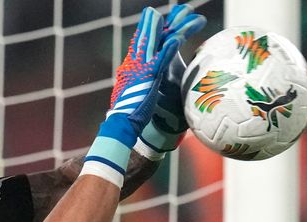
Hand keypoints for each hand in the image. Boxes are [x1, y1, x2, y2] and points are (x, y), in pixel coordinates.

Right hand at [135, 4, 206, 158]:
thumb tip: (145, 84)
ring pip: (158, 41)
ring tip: (187, 12)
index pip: (142, 41)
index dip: (153, 28)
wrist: (120, 124)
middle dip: (165, 20)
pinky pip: (161, 58)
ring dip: (174, 26)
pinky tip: (178, 38)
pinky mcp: (148, 77)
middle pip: (150, 35)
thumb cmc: (127, 114)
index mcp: (130, 66)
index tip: (162, 17)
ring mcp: (140, 68)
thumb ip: (140, 84)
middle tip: (181, 8)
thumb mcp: (133, 94)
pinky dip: (169, 47)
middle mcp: (133, 62)